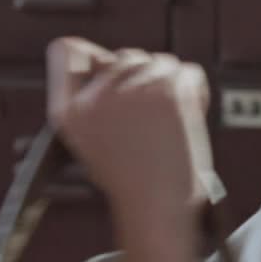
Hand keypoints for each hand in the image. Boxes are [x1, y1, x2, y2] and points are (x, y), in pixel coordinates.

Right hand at [46, 37, 213, 261]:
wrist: (158, 211)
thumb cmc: (131, 181)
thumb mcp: (91, 142)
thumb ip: (94, 100)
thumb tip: (108, 57)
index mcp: (67, 112)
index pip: (65, 50)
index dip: (91, 58)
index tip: (106, 72)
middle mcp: (94, 97)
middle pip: (126, 56)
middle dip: (144, 79)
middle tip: (152, 119)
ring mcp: (131, 90)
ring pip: (159, 62)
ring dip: (171, 86)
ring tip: (169, 123)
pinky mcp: (167, 90)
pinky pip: (188, 71)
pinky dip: (196, 91)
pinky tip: (188, 117)